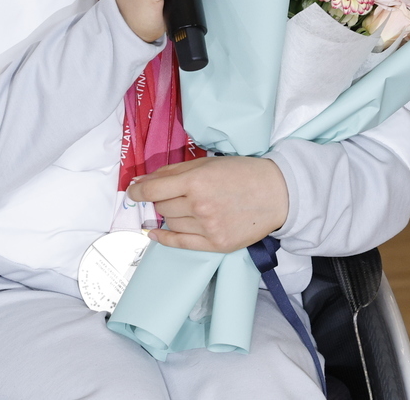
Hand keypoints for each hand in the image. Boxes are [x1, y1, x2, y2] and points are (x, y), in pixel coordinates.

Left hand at [127, 156, 288, 252]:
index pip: (153, 190)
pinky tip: (155, 232)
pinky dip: (164, 238)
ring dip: (169, 215)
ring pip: (170, 223)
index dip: (138, 191)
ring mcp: (207, 228)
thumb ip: (171, 173)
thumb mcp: (206, 164)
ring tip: (184, 206)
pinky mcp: (215, 245)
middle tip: (172, 193)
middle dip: (161, 199)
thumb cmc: (241, 173)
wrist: (276, 193)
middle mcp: (199, 206)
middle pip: (162, 206)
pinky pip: (180, 243)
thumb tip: (140, 182)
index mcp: (196, 182)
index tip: (133, 191)